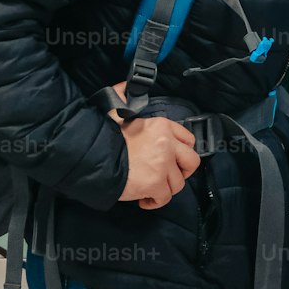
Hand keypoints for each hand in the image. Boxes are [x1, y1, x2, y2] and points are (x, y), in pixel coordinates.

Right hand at [106, 82, 200, 209]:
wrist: (95, 157)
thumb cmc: (105, 137)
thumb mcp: (118, 111)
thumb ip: (124, 99)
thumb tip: (123, 87)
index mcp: (162, 126)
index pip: (188, 139)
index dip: (182, 152)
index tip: (174, 159)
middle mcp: (167, 143)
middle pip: (192, 161)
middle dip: (183, 172)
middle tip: (168, 176)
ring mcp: (163, 164)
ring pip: (178, 183)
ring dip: (165, 189)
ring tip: (151, 188)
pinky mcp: (156, 183)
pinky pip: (165, 198)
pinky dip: (155, 202)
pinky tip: (144, 199)